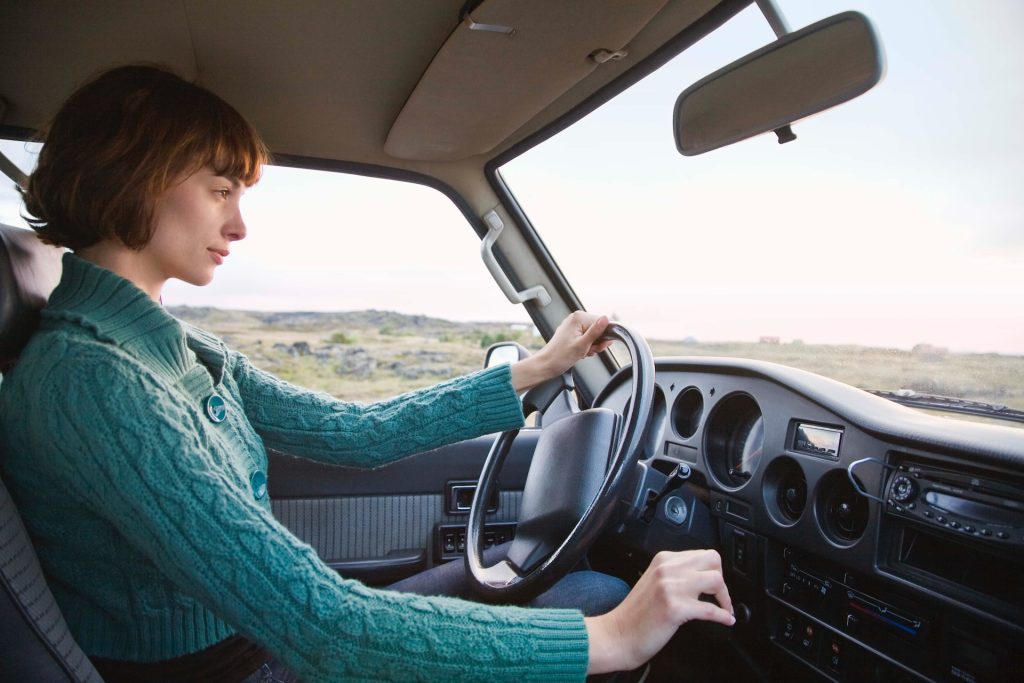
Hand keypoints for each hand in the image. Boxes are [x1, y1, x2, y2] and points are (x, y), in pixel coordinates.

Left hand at [509, 311, 612, 391]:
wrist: (546, 365)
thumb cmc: (560, 356)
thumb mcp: (583, 345)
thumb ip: (596, 331)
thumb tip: (606, 318)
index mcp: (579, 317)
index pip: (602, 323)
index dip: (603, 336)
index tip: (599, 346)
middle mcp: (576, 318)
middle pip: (598, 329)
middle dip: (596, 342)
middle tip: (588, 350)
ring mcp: (573, 325)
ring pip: (593, 335)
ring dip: (591, 346)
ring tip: (583, 352)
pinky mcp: (572, 333)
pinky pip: (586, 338)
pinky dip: (585, 346)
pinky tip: (580, 352)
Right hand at [584, 550, 734, 673]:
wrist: (618, 634)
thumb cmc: (635, 614)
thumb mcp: (654, 581)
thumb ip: (675, 574)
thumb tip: (703, 577)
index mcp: (663, 559)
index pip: (702, 553)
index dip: (714, 570)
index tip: (715, 585)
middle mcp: (667, 569)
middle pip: (713, 561)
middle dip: (722, 579)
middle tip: (720, 596)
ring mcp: (671, 587)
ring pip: (715, 580)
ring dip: (725, 597)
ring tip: (724, 608)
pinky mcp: (675, 609)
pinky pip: (710, 609)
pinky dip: (723, 616)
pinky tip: (726, 620)